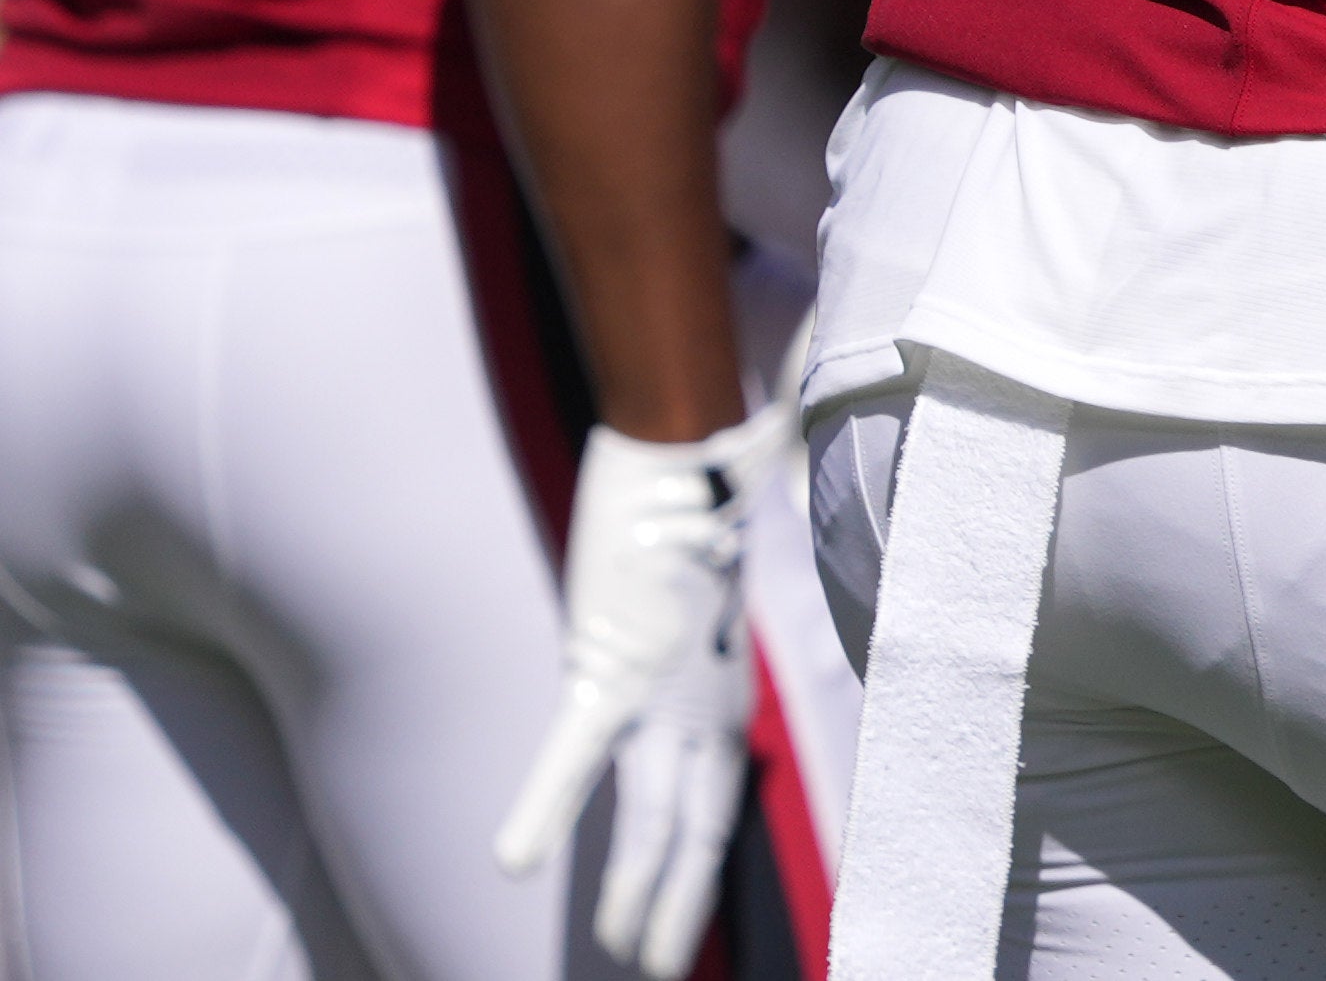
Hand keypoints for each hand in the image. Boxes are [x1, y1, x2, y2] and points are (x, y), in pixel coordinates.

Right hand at [494, 409, 783, 972]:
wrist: (685, 435)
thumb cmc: (714, 479)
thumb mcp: (722, 552)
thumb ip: (740, 551)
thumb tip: (777, 496)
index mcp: (723, 676)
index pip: (718, 785)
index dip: (705, 852)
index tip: (689, 902)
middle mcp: (700, 693)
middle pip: (694, 818)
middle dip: (680, 896)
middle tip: (665, 964)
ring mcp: (657, 687)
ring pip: (646, 810)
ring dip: (634, 886)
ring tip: (625, 952)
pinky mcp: (609, 663)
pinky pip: (572, 752)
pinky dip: (542, 807)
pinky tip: (508, 862)